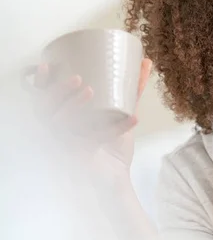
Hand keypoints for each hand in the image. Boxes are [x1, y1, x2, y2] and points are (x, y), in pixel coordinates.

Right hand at [33, 58, 152, 180]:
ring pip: (59, 123)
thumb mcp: (120, 113)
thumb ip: (133, 90)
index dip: (40, 83)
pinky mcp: (81, 156)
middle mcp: (58, 132)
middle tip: (78, 80)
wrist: (115, 178)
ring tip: (89, 91)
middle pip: (45, 109)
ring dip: (71, 106)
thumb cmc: (112, 146)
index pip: (41, 99)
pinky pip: (96, 139)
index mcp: (61, 119)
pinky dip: (118, 127)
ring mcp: (66, 144)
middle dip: (58, 92)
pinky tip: (134, 118)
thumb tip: (146, 62)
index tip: (45, 65)